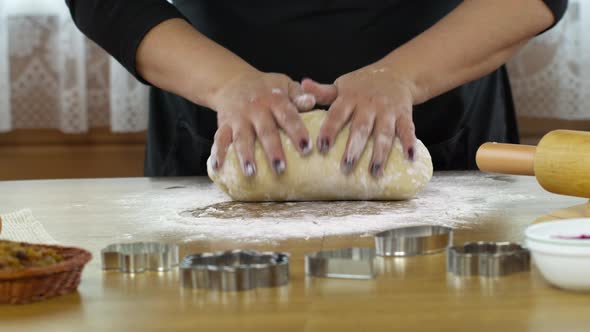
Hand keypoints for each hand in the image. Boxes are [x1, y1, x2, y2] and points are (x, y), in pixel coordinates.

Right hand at [209, 70, 315, 176]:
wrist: (233, 81)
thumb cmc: (267, 88)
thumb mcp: (284, 84)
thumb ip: (299, 95)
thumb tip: (312, 102)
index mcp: (275, 100)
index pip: (288, 116)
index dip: (297, 131)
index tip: (306, 148)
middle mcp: (256, 109)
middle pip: (265, 131)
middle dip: (273, 151)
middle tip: (281, 168)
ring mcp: (239, 118)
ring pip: (242, 138)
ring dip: (246, 156)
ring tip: (251, 173)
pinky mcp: (224, 124)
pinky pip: (219, 139)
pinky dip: (217, 153)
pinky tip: (218, 167)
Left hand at [302, 67, 416, 176]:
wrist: (396, 73)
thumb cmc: (362, 85)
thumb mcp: (341, 86)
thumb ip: (322, 92)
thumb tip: (302, 83)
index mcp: (350, 98)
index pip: (337, 114)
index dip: (329, 130)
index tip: (321, 147)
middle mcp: (369, 104)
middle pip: (361, 128)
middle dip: (354, 148)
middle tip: (346, 167)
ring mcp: (387, 110)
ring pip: (384, 133)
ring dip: (379, 153)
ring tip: (374, 172)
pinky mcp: (404, 115)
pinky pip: (407, 129)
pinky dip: (410, 143)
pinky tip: (410, 158)